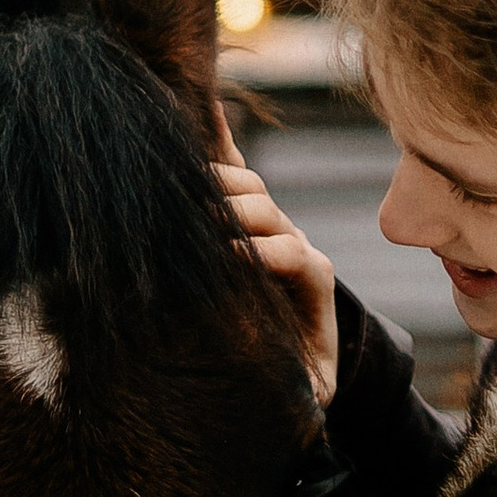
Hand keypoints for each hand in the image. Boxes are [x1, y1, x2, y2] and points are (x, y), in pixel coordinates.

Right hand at [216, 114, 337, 406]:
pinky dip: (218, 141)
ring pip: (251, 190)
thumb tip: (309, 391)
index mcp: (309, 284)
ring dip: (220, 185)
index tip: (231, 261)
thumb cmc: (294, 384)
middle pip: (268, 211)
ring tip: (187, 188)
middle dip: (236, 213)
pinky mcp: (250, 216)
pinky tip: (205, 105)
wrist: (298, 366)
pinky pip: (234, 170)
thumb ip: (309, 386)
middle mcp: (292, 246)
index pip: (293, 255)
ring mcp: (271, 226)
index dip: (264, 254)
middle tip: (204, 221)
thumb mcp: (308, 390)